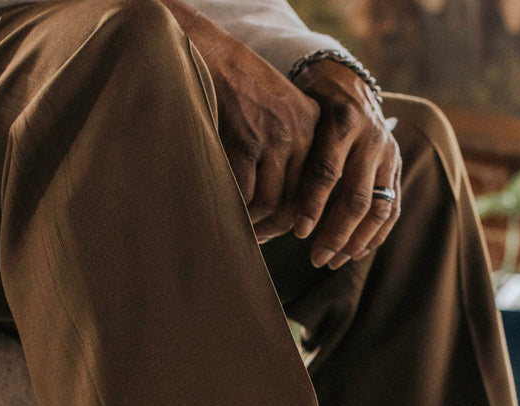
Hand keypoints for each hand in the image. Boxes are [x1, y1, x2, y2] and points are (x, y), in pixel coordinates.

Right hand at [161, 0, 319, 239]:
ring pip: (270, 202)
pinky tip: (227, 217)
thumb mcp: (276, 111)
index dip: (298, 216)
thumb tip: (288, 206)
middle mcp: (300, 133)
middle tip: (258, 239)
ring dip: (254, 225)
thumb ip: (288, 148)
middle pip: (295, 200)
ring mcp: (275, 138)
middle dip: (275, 227)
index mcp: (312, 126)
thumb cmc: (236, 88)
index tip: (284, 232)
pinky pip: (246, 194)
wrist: (206, 53)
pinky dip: (237, 212)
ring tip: (241, 232)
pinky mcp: (248, 142)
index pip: (313, 187)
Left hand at [290, 58, 401, 267]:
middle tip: (317, 259)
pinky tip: (356, 253)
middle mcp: (371, 139)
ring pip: (378, 209)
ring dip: (357, 241)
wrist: (345, 82)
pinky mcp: (397, 168)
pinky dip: (375, 235)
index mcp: (342, 122)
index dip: (313, 206)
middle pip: (357, 198)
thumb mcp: (298, 118)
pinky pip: (391, 209)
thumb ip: (292, 153)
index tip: (298, 233)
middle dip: (336, 234)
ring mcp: (389, 155)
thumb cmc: (310, 106)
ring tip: (335, 261)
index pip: (327, 173)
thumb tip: (266, 202)